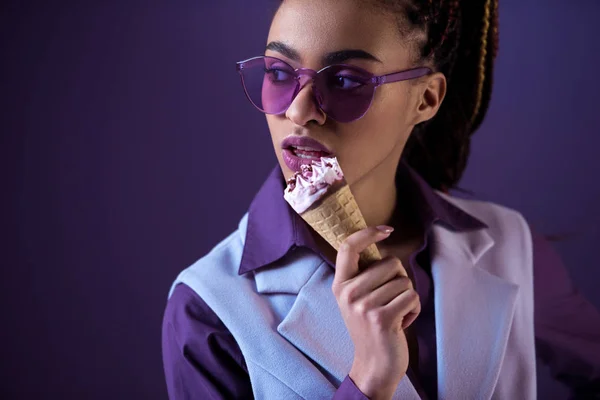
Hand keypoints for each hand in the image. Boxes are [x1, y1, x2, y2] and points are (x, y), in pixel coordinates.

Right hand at [331, 226, 420, 399]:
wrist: (374, 364)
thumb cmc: (371, 325)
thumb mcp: (357, 298)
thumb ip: (364, 274)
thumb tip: (379, 239)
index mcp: (340, 284)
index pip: (348, 247)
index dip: (368, 233)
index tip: (387, 229)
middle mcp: (348, 292)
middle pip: (390, 262)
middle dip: (400, 278)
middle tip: (390, 299)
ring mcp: (363, 306)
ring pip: (404, 281)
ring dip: (408, 297)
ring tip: (396, 313)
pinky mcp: (381, 318)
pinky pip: (411, 298)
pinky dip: (414, 310)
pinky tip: (402, 322)